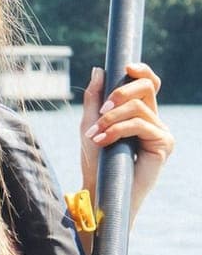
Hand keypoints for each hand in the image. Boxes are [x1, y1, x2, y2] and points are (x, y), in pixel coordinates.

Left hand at [80, 63, 173, 224]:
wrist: (100, 187)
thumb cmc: (96, 158)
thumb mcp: (90, 123)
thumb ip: (95, 97)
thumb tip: (100, 70)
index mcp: (138, 111)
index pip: (147, 83)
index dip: (141, 71)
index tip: (126, 66)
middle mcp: (153, 118)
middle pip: (146, 87)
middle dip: (120, 92)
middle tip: (101, 110)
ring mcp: (161, 130)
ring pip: (138, 107)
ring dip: (111, 118)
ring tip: (95, 134)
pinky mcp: (164, 143)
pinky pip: (140, 124)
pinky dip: (117, 129)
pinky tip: (103, 140)